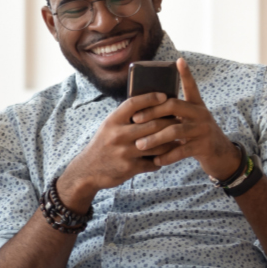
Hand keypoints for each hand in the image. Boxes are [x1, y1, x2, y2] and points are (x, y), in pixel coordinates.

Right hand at [59, 92, 179, 209]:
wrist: (87, 171)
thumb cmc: (102, 145)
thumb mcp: (108, 127)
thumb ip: (126, 118)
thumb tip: (151, 105)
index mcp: (112, 121)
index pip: (134, 104)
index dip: (151, 98)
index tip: (165, 96)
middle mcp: (118, 135)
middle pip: (153, 124)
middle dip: (170, 122)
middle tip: (179, 121)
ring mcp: (124, 152)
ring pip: (158, 145)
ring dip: (170, 143)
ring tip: (177, 140)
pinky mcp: (130, 168)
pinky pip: (154, 162)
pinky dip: (161, 160)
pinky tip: (163, 158)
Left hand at [129, 58, 241, 179]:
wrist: (221, 156)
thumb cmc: (196, 136)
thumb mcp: (189, 121)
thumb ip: (175, 114)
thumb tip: (145, 108)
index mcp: (196, 105)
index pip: (191, 86)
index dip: (186, 74)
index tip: (178, 60)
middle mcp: (201, 114)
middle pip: (173, 106)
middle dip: (151, 112)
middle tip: (135, 120)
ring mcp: (203, 129)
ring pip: (175, 130)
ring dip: (154, 138)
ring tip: (139, 145)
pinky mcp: (204, 146)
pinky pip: (181, 150)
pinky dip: (166, 156)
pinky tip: (155, 160)